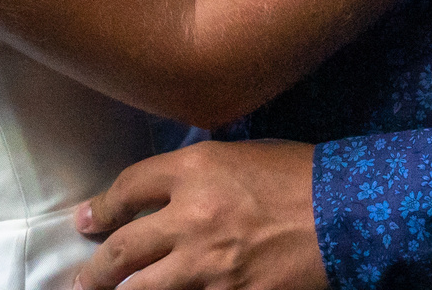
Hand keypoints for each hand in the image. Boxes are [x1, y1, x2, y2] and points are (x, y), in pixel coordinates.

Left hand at [72, 140, 325, 289]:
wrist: (350, 212)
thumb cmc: (299, 175)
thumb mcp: (241, 154)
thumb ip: (197, 173)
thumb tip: (160, 193)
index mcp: (196, 170)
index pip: (128, 188)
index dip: (100, 209)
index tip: (86, 221)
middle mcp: (193, 217)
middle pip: (124, 249)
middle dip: (96, 268)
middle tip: (82, 278)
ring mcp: (211, 265)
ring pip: (144, 289)